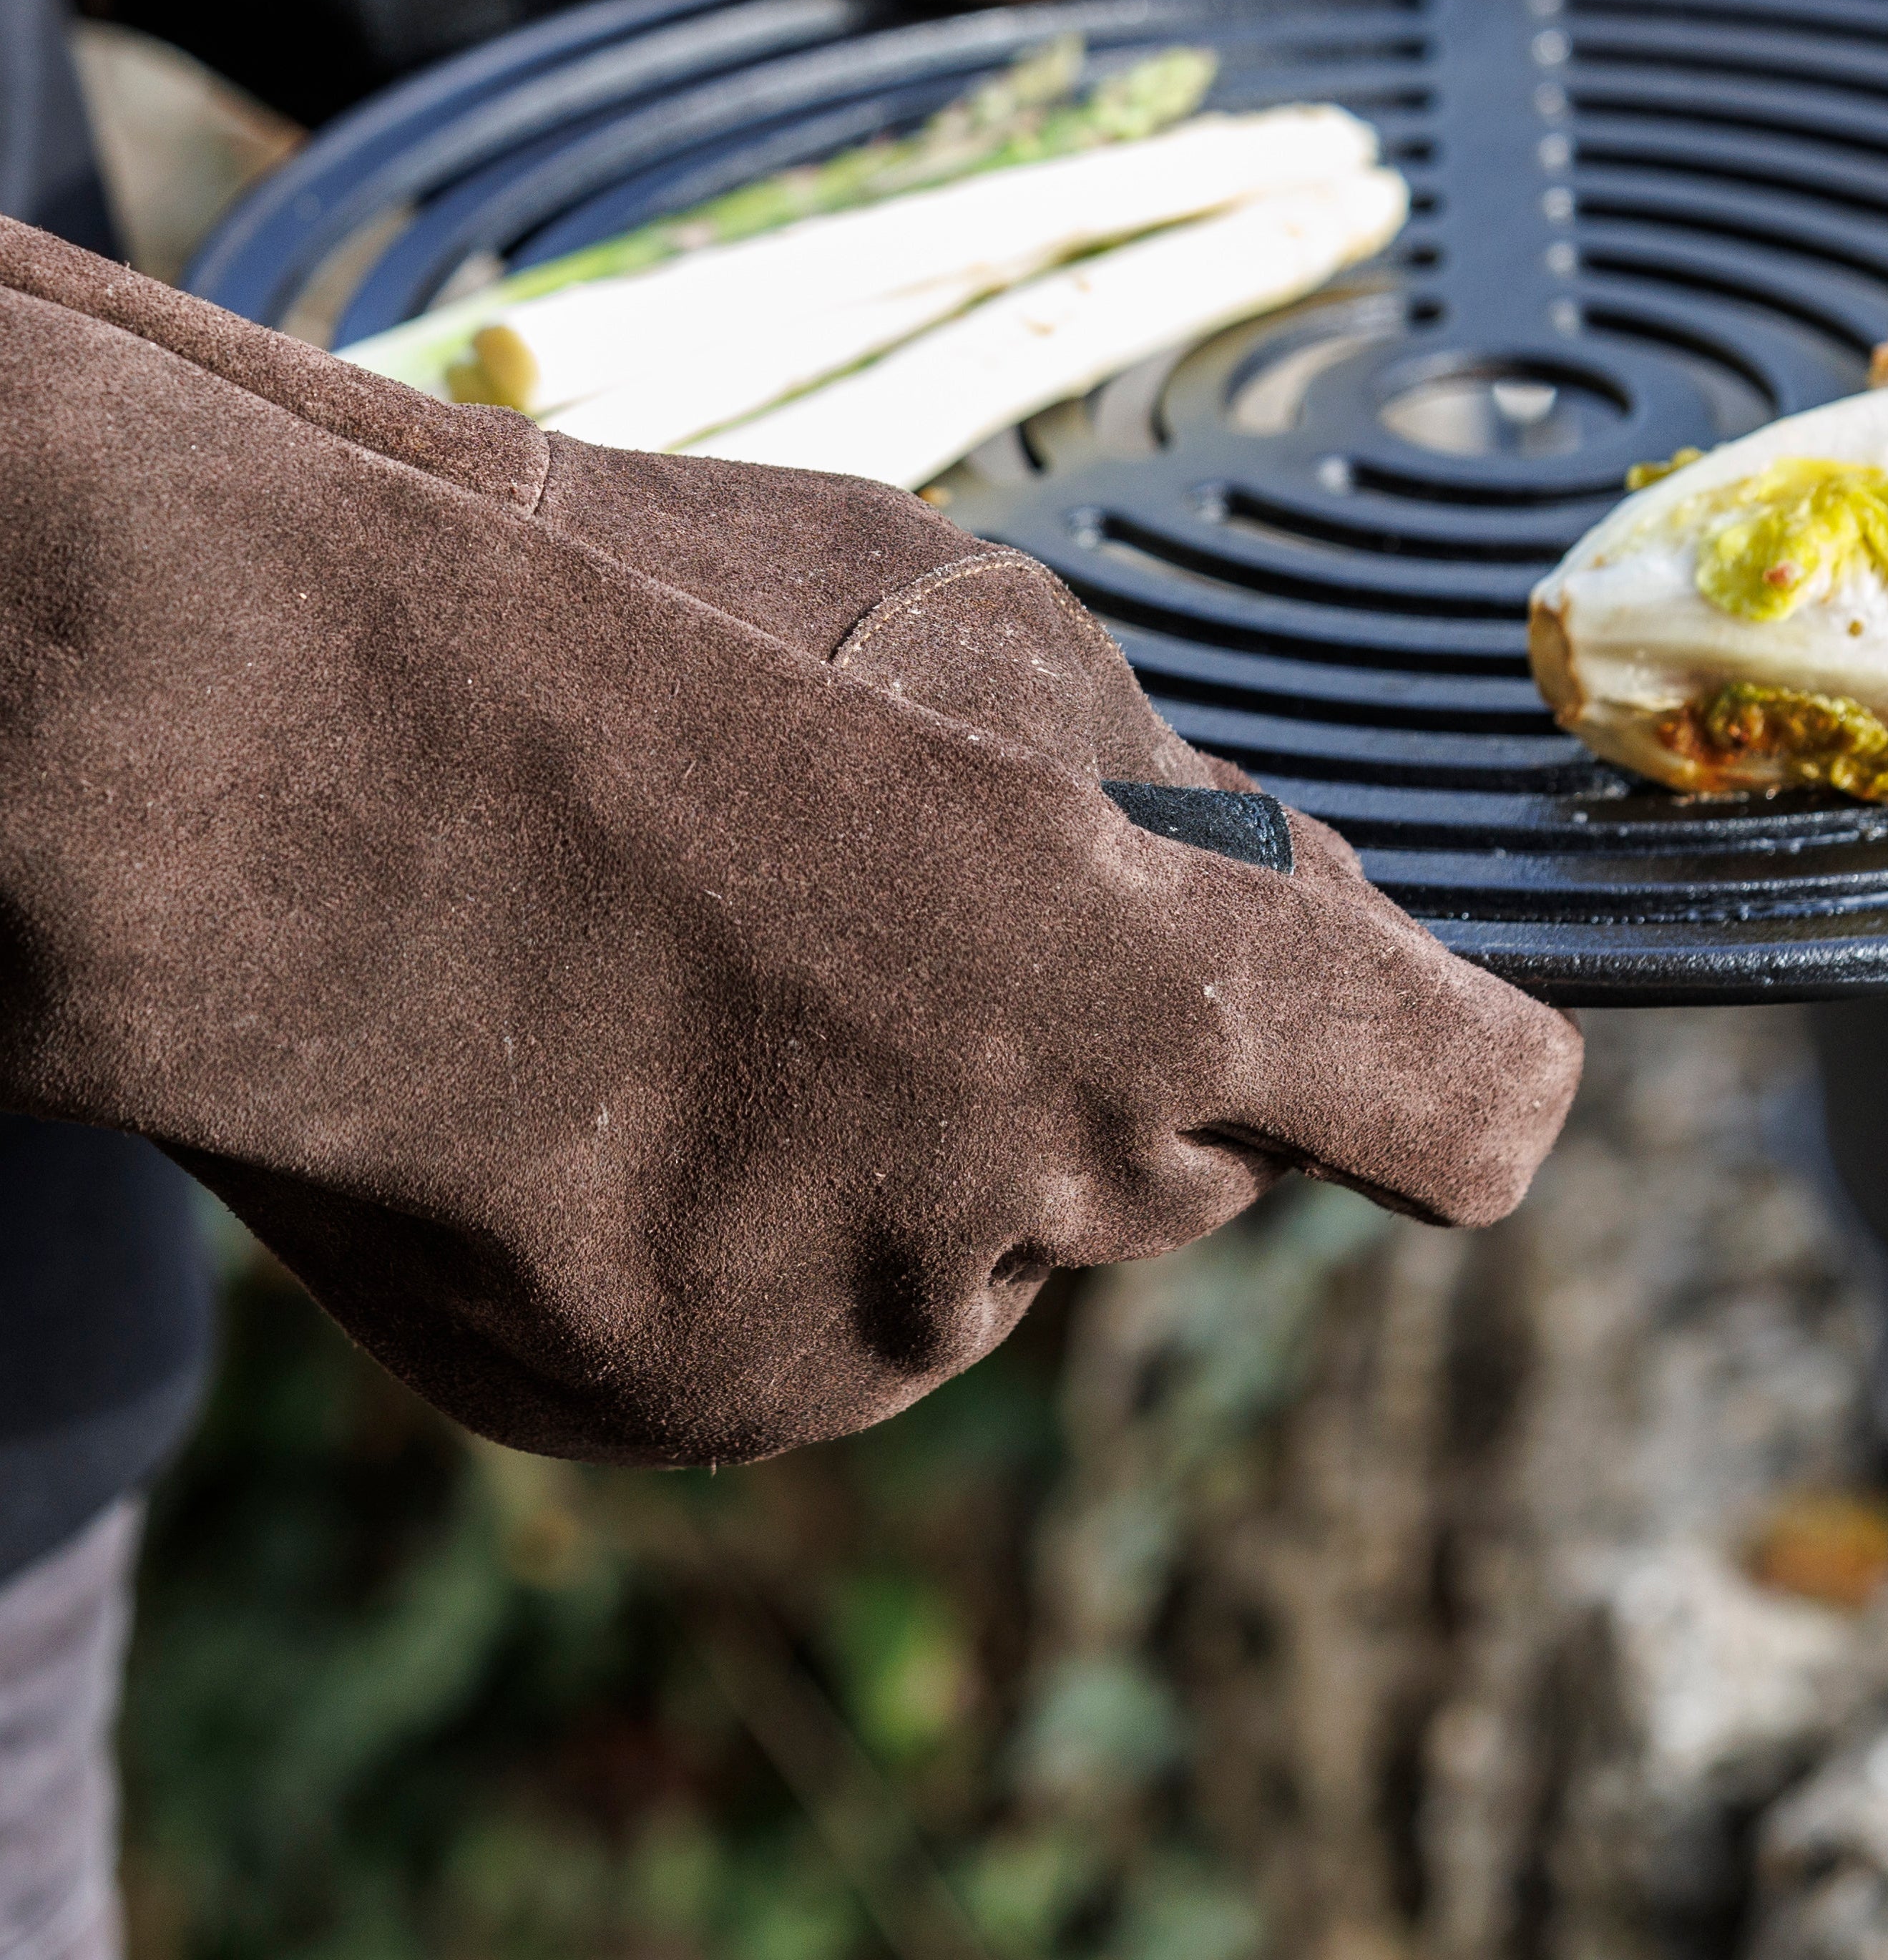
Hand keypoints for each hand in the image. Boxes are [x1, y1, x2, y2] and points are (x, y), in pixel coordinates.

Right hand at [0, 221, 1580, 1462]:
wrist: (280, 773)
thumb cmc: (648, 630)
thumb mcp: (993, 632)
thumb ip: (1181, 801)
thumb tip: (1297, 897)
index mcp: (1178, 993)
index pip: (1465, 1115)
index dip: (1457, 1075)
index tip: (1432, 1057)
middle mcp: (1051, 1201)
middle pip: (1193, 1163)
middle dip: (1120, 1056)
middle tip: (929, 905)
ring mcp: (859, 1333)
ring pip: (991, 1241)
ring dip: (921, 1131)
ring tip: (720, 954)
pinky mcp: (688, 1400)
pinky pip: (810, 1314)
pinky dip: (759, 1215)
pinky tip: (620, 1066)